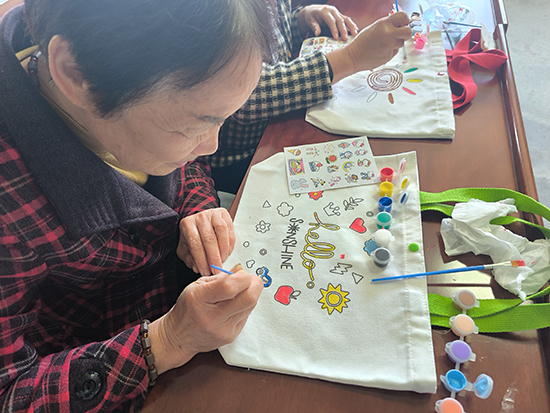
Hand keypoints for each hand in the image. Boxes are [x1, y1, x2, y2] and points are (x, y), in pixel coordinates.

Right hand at [148, 265, 262, 373]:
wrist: (179, 337)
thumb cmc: (187, 309)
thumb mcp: (196, 286)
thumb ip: (220, 277)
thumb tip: (241, 270)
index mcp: (199, 298)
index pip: (229, 286)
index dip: (242, 277)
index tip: (241, 273)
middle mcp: (212, 316)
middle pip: (248, 298)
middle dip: (255, 284)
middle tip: (250, 280)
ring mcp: (223, 329)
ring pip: (251, 306)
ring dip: (250, 294)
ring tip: (240, 292)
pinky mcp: (231, 336)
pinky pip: (247, 315)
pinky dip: (244, 306)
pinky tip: (234, 305)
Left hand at [177, 207, 235, 275]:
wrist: (198, 221)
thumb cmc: (192, 235)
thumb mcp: (185, 248)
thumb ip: (189, 259)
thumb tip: (198, 268)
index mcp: (187, 225)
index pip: (195, 244)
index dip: (201, 259)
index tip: (205, 271)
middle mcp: (200, 217)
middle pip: (209, 238)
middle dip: (214, 257)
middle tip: (216, 269)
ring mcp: (212, 214)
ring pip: (221, 231)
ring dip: (223, 249)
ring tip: (223, 260)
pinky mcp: (223, 214)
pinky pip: (229, 228)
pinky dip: (230, 242)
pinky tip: (228, 251)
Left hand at [297, 5, 358, 40]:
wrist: (313, 10)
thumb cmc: (311, 16)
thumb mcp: (310, 21)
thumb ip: (314, 26)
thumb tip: (317, 33)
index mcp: (325, 11)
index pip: (331, 21)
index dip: (334, 29)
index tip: (336, 38)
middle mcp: (332, 10)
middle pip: (340, 20)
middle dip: (343, 30)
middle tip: (346, 39)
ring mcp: (337, 12)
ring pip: (346, 19)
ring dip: (351, 26)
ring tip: (355, 34)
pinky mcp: (340, 15)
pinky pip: (347, 20)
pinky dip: (351, 25)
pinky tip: (356, 30)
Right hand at [326, 11, 411, 83]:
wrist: (354, 56)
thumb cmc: (362, 42)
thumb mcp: (374, 27)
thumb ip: (387, 24)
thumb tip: (400, 24)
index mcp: (384, 23)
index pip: (403, 16)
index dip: (405, 20)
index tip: (404, 23)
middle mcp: (388, 34)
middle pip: (407, 32)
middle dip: (406, 33)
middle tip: (400, 34)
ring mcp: (389, 45)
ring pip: (401, 43)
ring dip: (396, 43)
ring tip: (384, 44)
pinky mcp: (389, 55)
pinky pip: (395, 51)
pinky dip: (390, 50)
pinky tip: (381, 50)